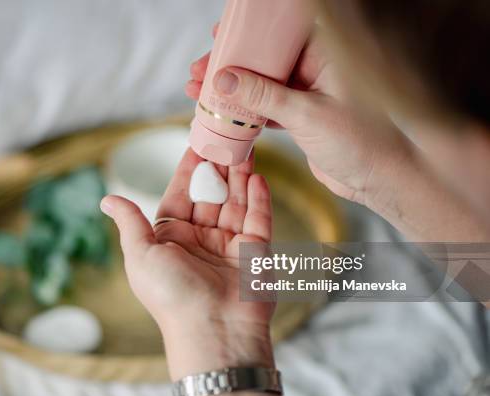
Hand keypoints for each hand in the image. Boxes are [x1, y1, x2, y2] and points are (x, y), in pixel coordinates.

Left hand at [100, 149, 279, 395]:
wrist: (212, 332)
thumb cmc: (170, 295)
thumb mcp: (141, 255)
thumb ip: (131, 222)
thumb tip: (107, 198)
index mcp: (172, 237)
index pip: (181, 193)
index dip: (189, 168)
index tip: (197, 142)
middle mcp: (201, 239)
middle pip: (211, 193)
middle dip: (218, 166)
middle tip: (225, 136)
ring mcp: (229, 245)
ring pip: (236, 201)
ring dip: (240, 175)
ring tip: (244, 146)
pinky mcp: (255, 253)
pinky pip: (258, 219)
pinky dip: (259, 198)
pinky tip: (258, 176)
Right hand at [186, 25, 414, 205]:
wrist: (379, 179)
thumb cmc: (361, 142)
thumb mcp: (306, 115)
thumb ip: (263, 97)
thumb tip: (224, 80)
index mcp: (325, 55)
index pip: (281, 33)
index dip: (249, 32)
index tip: (221, 33)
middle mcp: (315, 70)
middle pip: (264, 58)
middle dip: (231, 63)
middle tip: (202, 69)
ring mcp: (307, 94)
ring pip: (261, 84)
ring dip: (232, 89)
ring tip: (199, 90)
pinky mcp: (300, 118)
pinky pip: (265, 108)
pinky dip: (244, 111)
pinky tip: (222, 113)